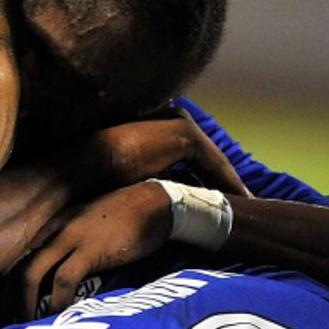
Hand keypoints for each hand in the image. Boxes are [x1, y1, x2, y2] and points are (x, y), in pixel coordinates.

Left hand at [16, 182, 170, 317]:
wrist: (154, 204)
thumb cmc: (123, 221)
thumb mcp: (84, 230)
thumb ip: (65, 250)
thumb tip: (52, 283)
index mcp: (48, 227)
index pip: (13, 259)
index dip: (4, 288)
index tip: (3, 311)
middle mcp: (51, 231)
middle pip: (14, 269)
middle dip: (7, 302)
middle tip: (7, 326)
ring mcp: (68, 239)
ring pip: (30, 275)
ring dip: (26, 306)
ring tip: (26, 327)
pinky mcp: (89, 250)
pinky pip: (63, 280)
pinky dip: (56, 303)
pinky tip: (56, 318)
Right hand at [83, 110, 248, 195]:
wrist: (88, 165)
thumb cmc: (101, 180)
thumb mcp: (136, 183)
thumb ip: (155, 186)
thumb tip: (166, 209)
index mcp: (159, 130)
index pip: (190, 161)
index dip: (205, 184)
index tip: (217, 206)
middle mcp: (171, 119)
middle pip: (205, 160)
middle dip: (222, 184)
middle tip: (239, 207)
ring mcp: (178, 122)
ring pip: (212, 161)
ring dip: (227, 184)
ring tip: (241, 208)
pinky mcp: (183, 132)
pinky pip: (212, 162)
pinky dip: (225, 182)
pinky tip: (234, 201)